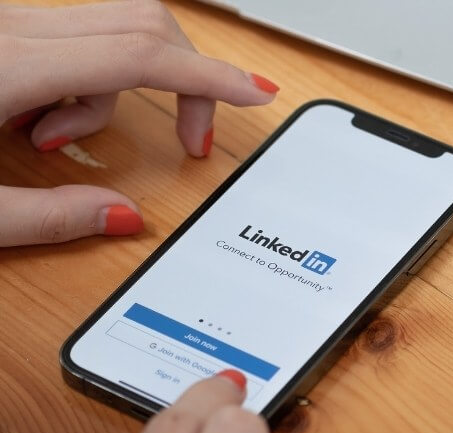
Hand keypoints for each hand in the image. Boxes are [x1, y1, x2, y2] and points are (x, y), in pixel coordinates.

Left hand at [0, 1, 278, 246]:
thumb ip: (50, 219)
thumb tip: (124, 217)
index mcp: (11, 66)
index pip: (141, 55)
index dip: (209, 76)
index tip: (255, 92)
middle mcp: (16, 28)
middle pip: (144, 27)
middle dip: (189, 80)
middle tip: (192, 138)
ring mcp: (11, 21)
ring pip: (112, 34)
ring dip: (119, 91)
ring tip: (59, 142)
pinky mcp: (6, 27)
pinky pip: (77, 40)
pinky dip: (86, 82)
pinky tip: (39, 119)